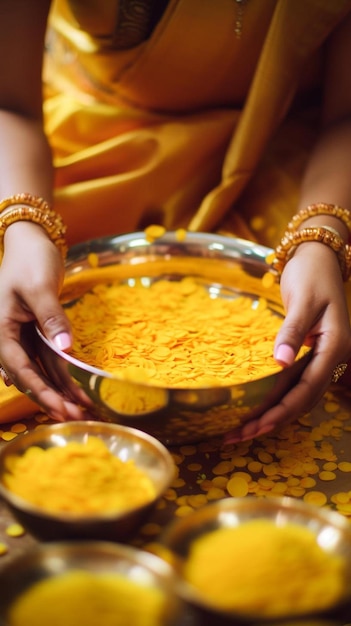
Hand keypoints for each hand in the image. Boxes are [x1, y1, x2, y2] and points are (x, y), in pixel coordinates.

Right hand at [0, 222, 86, 420]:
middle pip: (30, 375)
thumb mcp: (39, 287)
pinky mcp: (36, 333)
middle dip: (53, 397)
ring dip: (60, 389)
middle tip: (77, 417)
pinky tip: (76, 390)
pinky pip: (48, 358)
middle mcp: (8, 338)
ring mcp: (22, 337)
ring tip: (82, 409)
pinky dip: (62, 373)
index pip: (21, 368)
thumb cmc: (30, 260)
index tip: (61, 409)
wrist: (31, 242)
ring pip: (40, 370)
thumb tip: (64, 348)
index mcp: (0, 330)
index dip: (41, 391)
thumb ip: (51, 317)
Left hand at [225, 242, 350, 442]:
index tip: (256, 426)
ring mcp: (324, 357)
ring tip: (242, 430)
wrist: (319, 257)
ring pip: (299, 396)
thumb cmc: (311, 274)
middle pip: (303, 400)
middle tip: (238, 436)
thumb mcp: (302, 300)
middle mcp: (333, 358)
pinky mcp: (312, 354)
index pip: (308, 389)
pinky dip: (277, 399)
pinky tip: (259, 408)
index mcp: (336, 347)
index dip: (282, 410)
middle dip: (272, 420)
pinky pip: (296, 384)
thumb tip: (280, 364)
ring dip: (273, 414)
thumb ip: (292, 332)